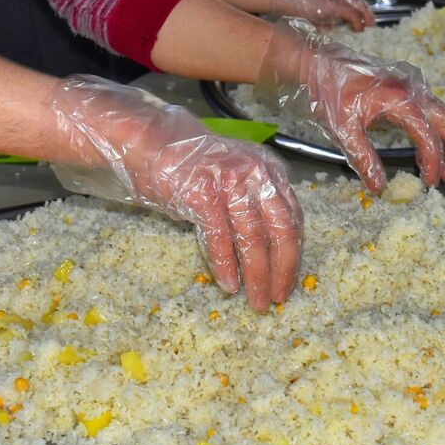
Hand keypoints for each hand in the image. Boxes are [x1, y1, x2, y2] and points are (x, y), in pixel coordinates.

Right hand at [49, 77, 301, 310]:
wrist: (151, 143)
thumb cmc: (193, 169)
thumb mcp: (235, 180)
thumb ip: (256, 206)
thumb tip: (272, 254)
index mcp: (269, 171)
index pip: (292, 218)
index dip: (293, 255)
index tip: (289, 282)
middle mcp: (256, 173)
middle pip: (280, 230)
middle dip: (281, 270)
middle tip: (276, 299)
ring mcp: (230, 182)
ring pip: (252, 238)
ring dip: (256, 275)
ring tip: (254, 301)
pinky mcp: (203, 193)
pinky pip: (220, 237)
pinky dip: (226, 265)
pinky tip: (228, 284)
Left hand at [257, 21, 444, 192]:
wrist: (319, 65)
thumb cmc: (329, 92)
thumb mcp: (342, 129)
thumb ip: (364, 159)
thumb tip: (380, 188)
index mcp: (400, 98)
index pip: (428, 136)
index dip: (433, 163)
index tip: (429, 184)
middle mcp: (412, 89)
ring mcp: (412, 86)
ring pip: (444, 117)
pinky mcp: (407, 88)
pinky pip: (431, 112)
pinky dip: (434, 134)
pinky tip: (423, 155)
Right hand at [260, 0, 372, 30]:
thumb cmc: (291, 2)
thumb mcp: (310, 8)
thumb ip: (321, 16)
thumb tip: (328, 28)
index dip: (358, 8)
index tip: (363, 17)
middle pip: (358, 0)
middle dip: (365, 12)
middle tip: (370, 23)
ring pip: (358, 6)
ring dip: (364, 17)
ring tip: (367, 26)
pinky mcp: (335, 4)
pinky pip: (352, 14)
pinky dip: (356, 22)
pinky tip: (358, 28)